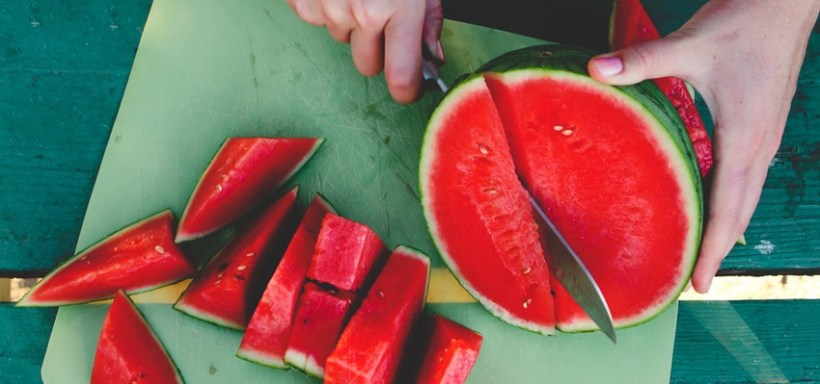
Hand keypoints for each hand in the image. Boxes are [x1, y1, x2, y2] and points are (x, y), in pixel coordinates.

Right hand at [286, 0, 443, 103]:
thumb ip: (429, 20)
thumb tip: (432, 58)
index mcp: (398, 8)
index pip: (402, 77)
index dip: (408, 90)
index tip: (410, 89)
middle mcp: (362, 13)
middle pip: (368, 65)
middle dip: (376, 51)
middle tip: (381, 18)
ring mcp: (329, 8)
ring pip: (342, 40)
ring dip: (350, 24)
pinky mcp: (303, 1)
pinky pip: (316, 20)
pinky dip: (325, 7)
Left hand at [587, 0, 819, 291]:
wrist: (789, 0)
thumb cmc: (746, 22)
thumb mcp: (690, 44)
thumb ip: (642, 61)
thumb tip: (597, 70)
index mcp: (744, 136)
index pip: (727, 207)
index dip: (711, 248)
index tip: (699, 283)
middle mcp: (760, 143)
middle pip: (741, 211)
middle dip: (718, 249)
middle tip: (697, 281)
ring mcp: (767, 134)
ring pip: (747, 195)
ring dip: (727, 227)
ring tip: (705, 252)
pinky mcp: (764, 123)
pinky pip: (748, 174)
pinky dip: (733, 199)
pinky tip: (715, 201)